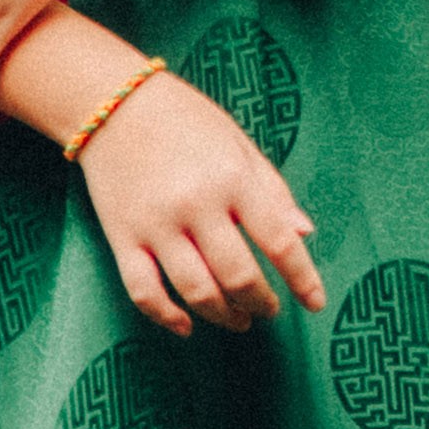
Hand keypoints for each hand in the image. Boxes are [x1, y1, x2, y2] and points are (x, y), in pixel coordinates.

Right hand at [77, 72, 326, 333]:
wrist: (113, 103)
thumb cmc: (187, 120)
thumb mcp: (239, 144)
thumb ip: (273, 191)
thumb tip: (305, 234)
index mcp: (233, 178)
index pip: (279, 240)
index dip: (302, 279)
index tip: (315, 303)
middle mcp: (197, 204)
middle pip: (238, 275)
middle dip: (261, 302)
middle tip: (270, 311)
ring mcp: (156, 224)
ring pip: (196, 291)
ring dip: (223, 315)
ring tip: (239, 320)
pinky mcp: (122, 237)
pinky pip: (144, 291)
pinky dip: (166, 316)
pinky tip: (186, 325)